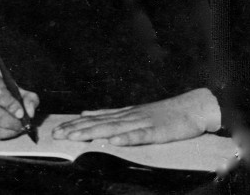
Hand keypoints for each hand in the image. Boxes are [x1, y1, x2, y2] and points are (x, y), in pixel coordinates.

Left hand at [52, 88, 220, 145]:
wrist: (192, 108)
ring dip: (93, 132)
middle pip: (99, 123)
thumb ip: (112, 114)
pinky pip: (140, 136)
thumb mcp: (135, 112)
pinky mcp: (157, 131)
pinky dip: (126, 139)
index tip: (57, 130)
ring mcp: (142, 123)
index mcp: (124, 114)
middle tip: (57, 135)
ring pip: (114, 128)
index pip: (95, 119)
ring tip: (76, 137)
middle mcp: (129, 116)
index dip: (75, 125)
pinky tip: (113, 142)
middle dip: (77, 130)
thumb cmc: (164, 113)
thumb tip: (88, 114)